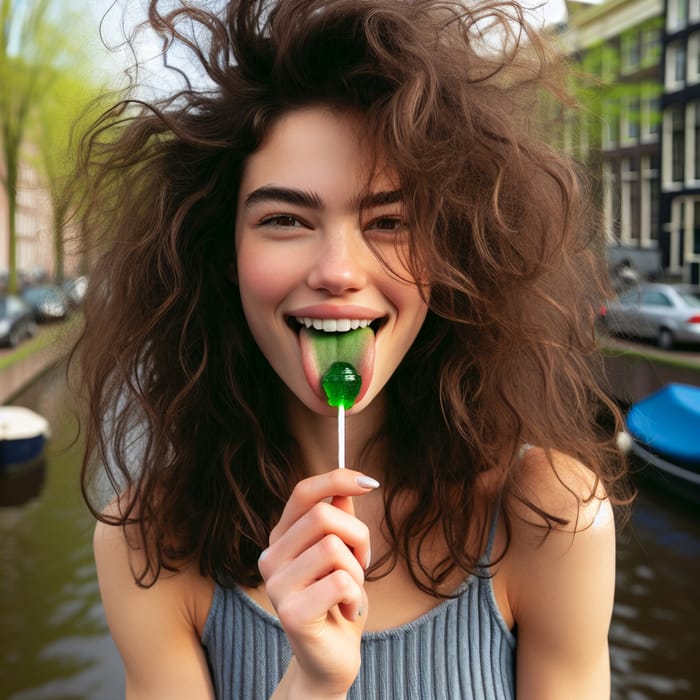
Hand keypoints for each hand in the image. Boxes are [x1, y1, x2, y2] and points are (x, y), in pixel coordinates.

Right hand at [259, 468, 377, 696]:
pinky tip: (347, 611)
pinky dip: (356, 597)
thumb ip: (340, 520)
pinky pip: (340, 582)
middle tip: (362, 562)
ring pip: (333, 548)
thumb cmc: (338, 601)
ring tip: (351, 592)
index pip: (303, 492)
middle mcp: (271, 556)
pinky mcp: (290, 614)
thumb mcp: (344, 553)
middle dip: (358, 536)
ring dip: (357, 572)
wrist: (331, 658)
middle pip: (323, 515)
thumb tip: (347, 486)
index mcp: (282, 536)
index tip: (370, 483)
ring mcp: (276, 585)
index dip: (337, 479)